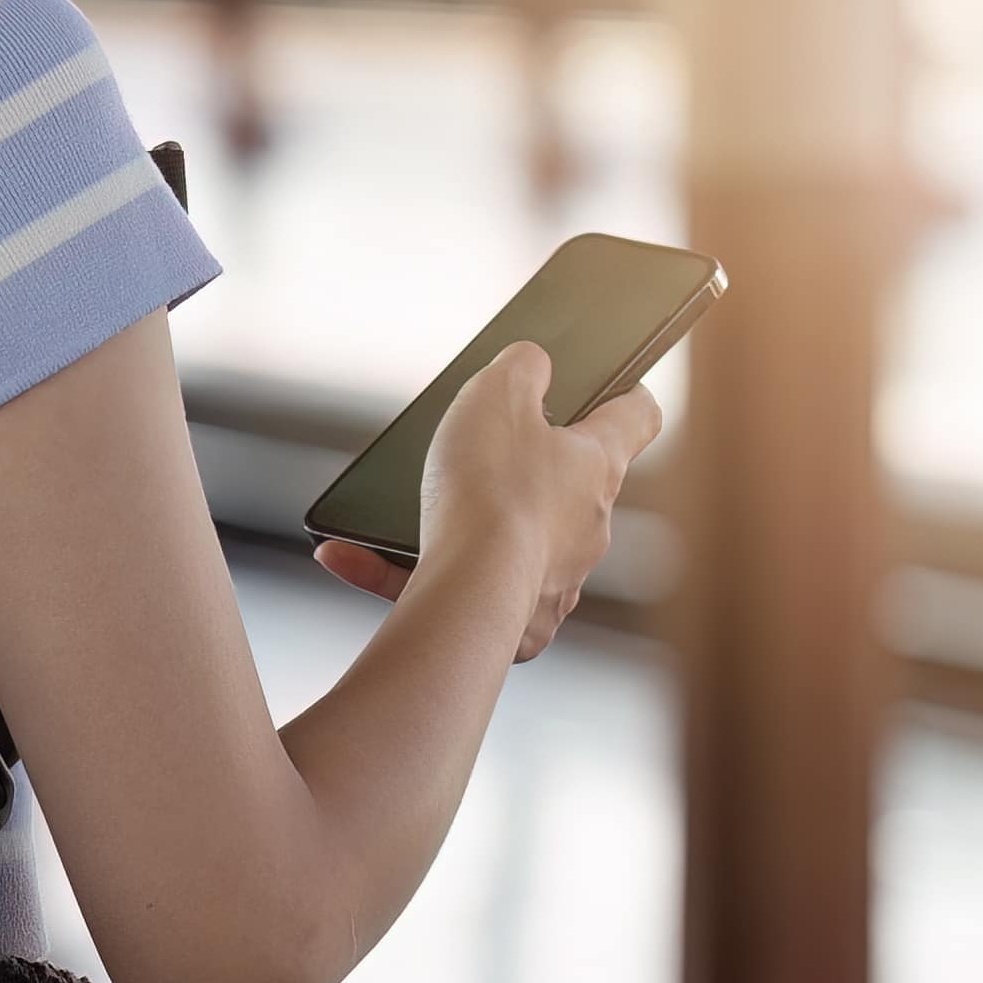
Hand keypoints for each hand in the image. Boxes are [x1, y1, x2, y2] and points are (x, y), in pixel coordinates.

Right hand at [313, 344, 657, 661]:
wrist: (471, 595)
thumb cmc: (490, 493)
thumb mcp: (497, 395)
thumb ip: (520, 366)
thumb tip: (532, 361)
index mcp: (597, 464)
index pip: (637, 416)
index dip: (623, 394)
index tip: (609, 386)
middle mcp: (589, 526)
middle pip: (570, 485)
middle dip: (528, 468)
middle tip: (482, 449)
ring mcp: (556, 578)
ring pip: (513, 542)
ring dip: (461, 525)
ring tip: (403, 511)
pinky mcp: (515, 621)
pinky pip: (462, 589)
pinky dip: (408, 573)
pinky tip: (346, 555)